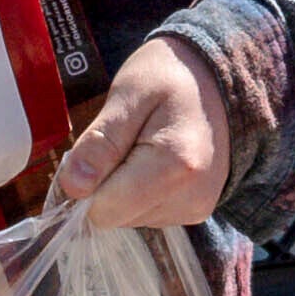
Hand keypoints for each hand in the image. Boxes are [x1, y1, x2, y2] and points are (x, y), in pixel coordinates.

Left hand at [52, 41, 239, 228]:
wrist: (221, 81)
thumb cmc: (170, 77)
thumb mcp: (128, 94)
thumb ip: (101, 142)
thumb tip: (73, 187)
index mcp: (175, 166)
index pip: (104, 210)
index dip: (90, 180)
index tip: (104, 144)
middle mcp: (191, 198)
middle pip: (116, 217)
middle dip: (108, 183)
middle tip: (127, 140)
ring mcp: (197, 209)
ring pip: (129, 218)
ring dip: (125, 187)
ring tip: (145, 146)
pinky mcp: (197, 212)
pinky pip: (147, 214)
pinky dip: (142, 191)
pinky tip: (157, 160)